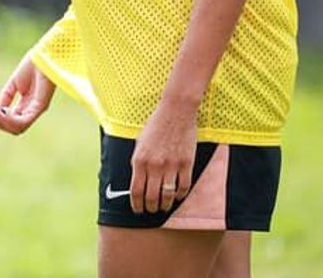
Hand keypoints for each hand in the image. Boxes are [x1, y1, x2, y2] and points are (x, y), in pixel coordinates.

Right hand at [0, 52, 55, 135]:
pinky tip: (1, 111)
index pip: (12, 121)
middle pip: (15, 128)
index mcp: (26, 105)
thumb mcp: (14, 84)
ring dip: (2, 123)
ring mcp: (37, 110)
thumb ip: (6, 97)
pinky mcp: (40, 107)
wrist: (44, 56)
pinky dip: (10, 119)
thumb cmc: (32, 66)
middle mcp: (32, 110)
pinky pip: (24, 121)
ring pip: (19, 128)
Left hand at [128, 99, 196, 213]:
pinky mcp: (186, 164)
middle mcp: (154, 165)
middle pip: (151, 197)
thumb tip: (137, 181)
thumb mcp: (139, 142)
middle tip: (150, 211)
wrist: (176, 112)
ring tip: (162, 208)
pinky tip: (176, 196)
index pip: (136, 190)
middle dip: (150, 208)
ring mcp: (171, 166)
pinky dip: (179, 195)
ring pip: (167, 195)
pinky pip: (183, 187)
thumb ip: (138, 161)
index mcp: (139, 160)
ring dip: (164, 205)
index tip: (137, 209)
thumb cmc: (155, 125)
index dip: (136, 204)